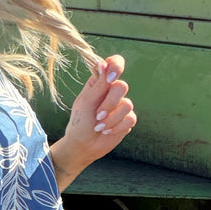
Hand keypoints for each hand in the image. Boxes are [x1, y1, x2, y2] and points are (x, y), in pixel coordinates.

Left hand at [50, 54, 135, 189]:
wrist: (84, 146)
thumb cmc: (80, 122)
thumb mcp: (86, 102)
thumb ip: (98, 84)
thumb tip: (104, 64)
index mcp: (100, 82)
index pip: (114, 64)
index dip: (116, 67)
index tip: (111, 78)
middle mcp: (112, 91)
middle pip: (122, 86)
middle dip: (109, 104)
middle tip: (97, 115)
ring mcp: (121, 105)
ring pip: (128, 104)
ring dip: (111, 118)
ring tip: (99, 127)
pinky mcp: (127, 119)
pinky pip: (131, 117)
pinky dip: (117, 126)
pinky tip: (107, 131)